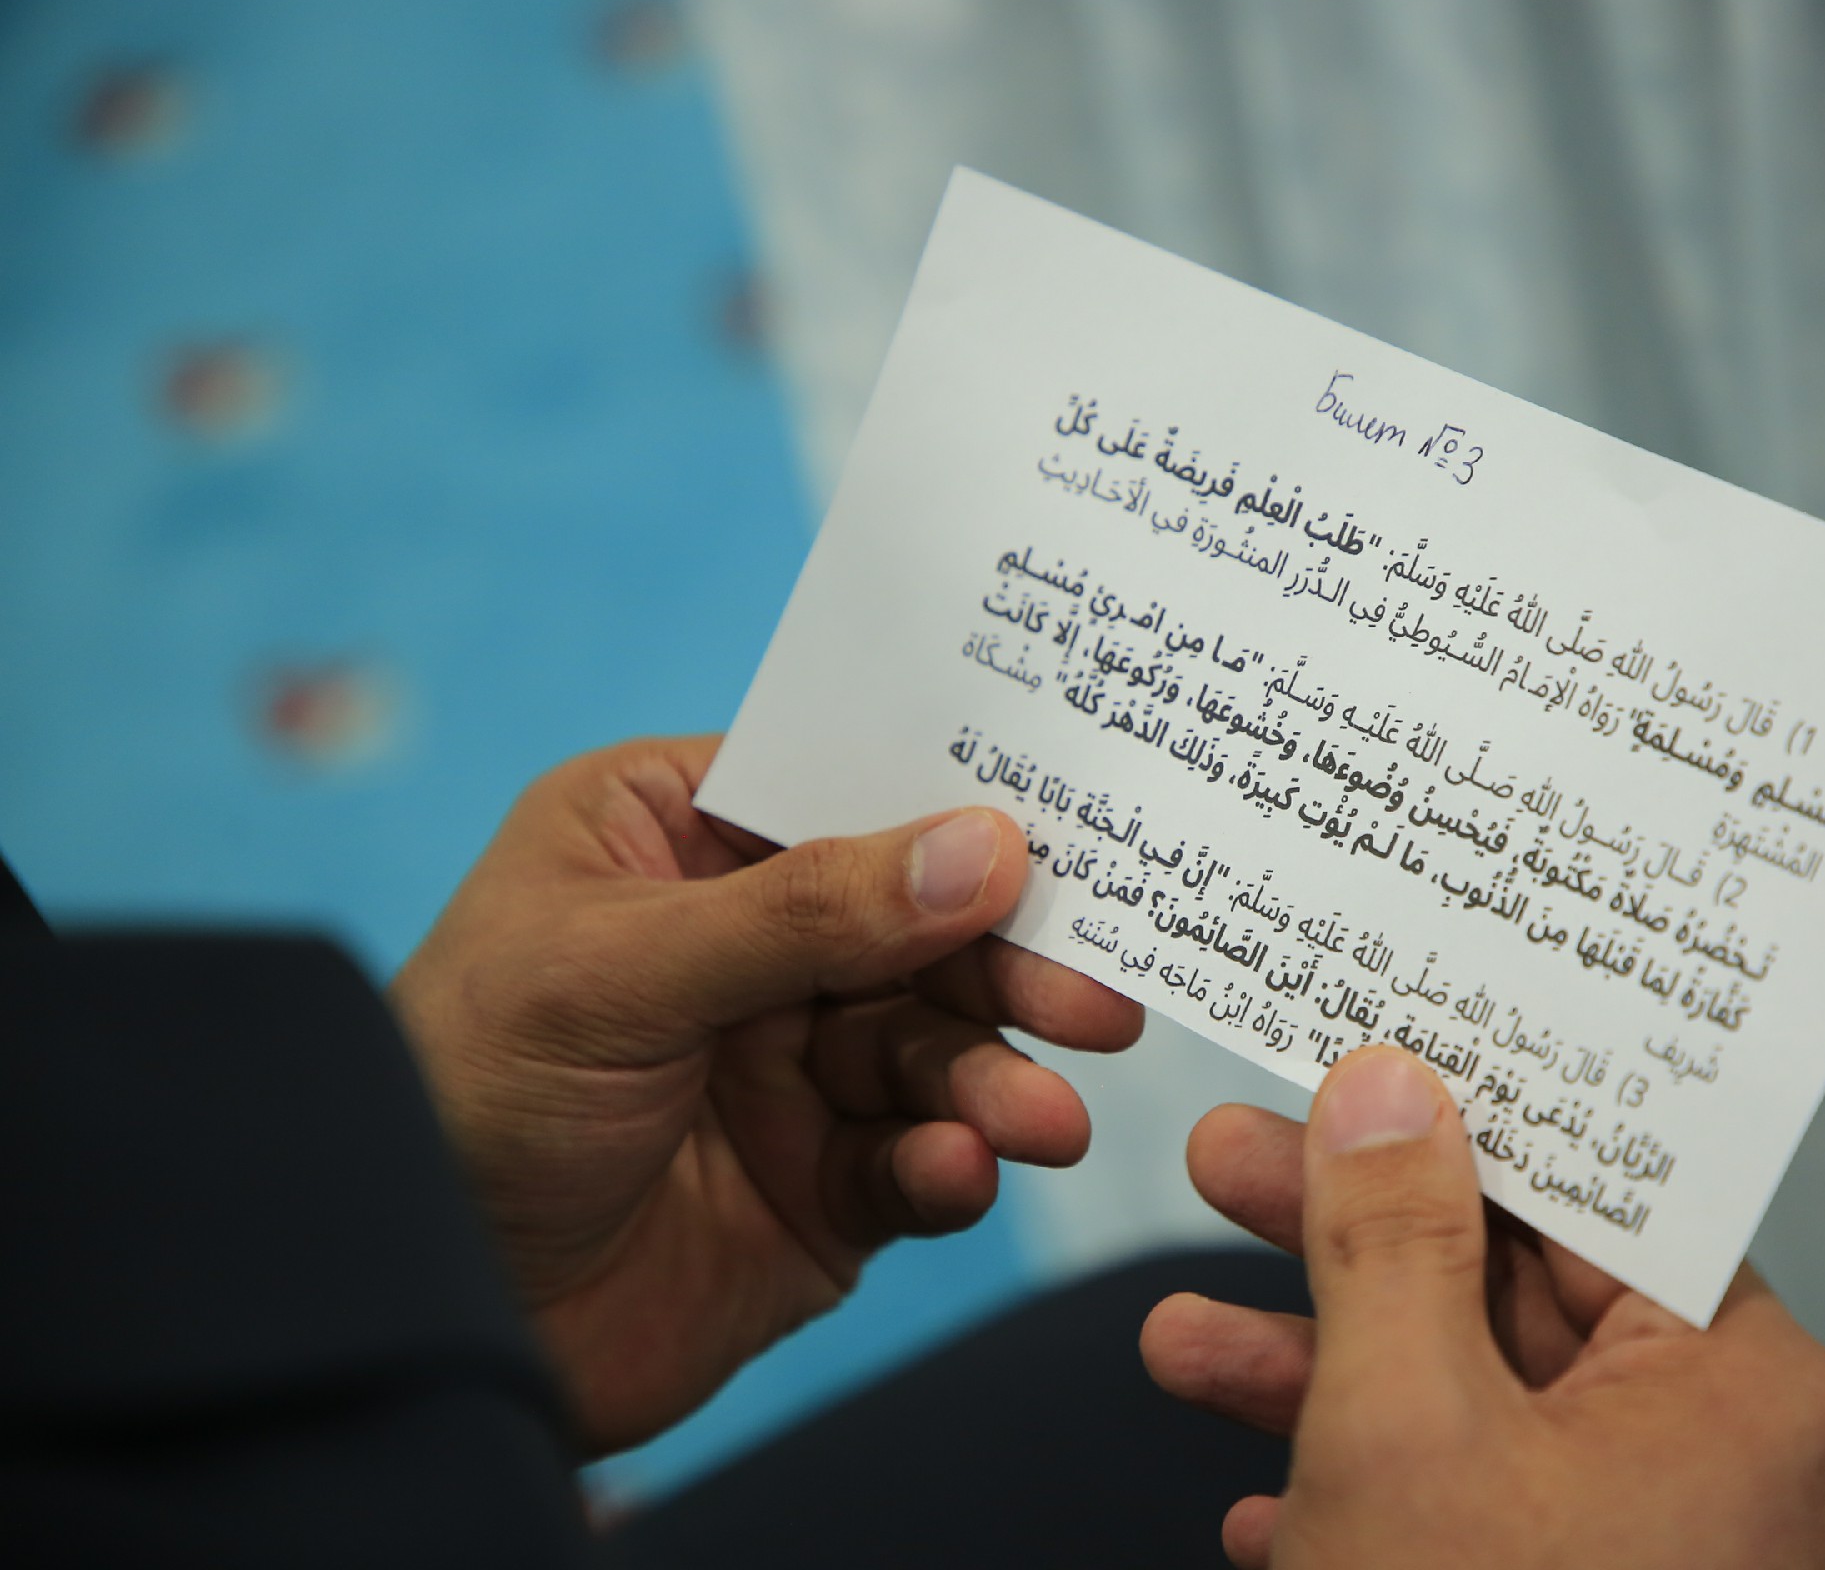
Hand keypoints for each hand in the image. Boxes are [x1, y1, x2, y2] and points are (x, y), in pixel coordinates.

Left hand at [390, 735, 1141, 1451]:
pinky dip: (948, 1166)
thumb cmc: (464, 1098)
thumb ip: (809, 911)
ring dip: (993, 1082)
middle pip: (918, 926)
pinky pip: (914, 1160)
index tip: (1077, 833)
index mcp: (674, 840)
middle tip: (1096, 1004)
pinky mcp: (823, 1188)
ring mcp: (788, 1068)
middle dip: (1006, 968)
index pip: (844, 795)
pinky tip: (958, 1174)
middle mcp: (744, 942)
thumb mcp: (621, 974)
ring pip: (933, 1050)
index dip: (957, 810)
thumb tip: (988, 845)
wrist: (426, 1330)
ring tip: (1041, 1122)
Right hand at [1140, 1046, 1824, 1568]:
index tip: (1350, 1072)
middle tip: (1219, 1171)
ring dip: (1334, 1387)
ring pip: (1500, 1430)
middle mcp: (1758, 1477)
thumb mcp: (1403, 1429)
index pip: (1601, 1198)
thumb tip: (1389, 1083)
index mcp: (1753, 1392)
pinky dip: (1388, 1513)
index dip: (1460, 1121)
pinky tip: (1259, 1510)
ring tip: (1176, 1349)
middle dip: (1353, 1254)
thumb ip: (1391, 1238)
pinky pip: (1508, 1542)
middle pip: (1530, 1307)